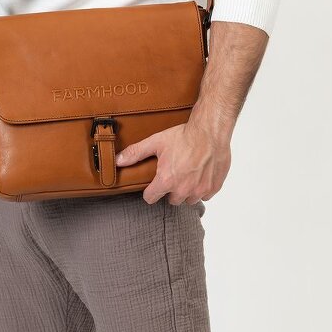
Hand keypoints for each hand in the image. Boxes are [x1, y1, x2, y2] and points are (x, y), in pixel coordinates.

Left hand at [115, 119, 231, 204]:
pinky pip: (205, 196)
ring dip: (187, 190)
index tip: (154, 184)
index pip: (151, 198)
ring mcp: (200, 190)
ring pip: (189, 199)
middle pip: (172, 200)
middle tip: (174, 174)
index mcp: (166, 181)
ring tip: (188, 174)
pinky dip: (203, 188)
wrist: (210, 131)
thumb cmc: (184, 135)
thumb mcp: (156, 142)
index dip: (151, 190)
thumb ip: (135, 153)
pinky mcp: (213, 188)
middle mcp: (183, 189)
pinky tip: (201, 175)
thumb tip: (117, 161)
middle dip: (171, 189)